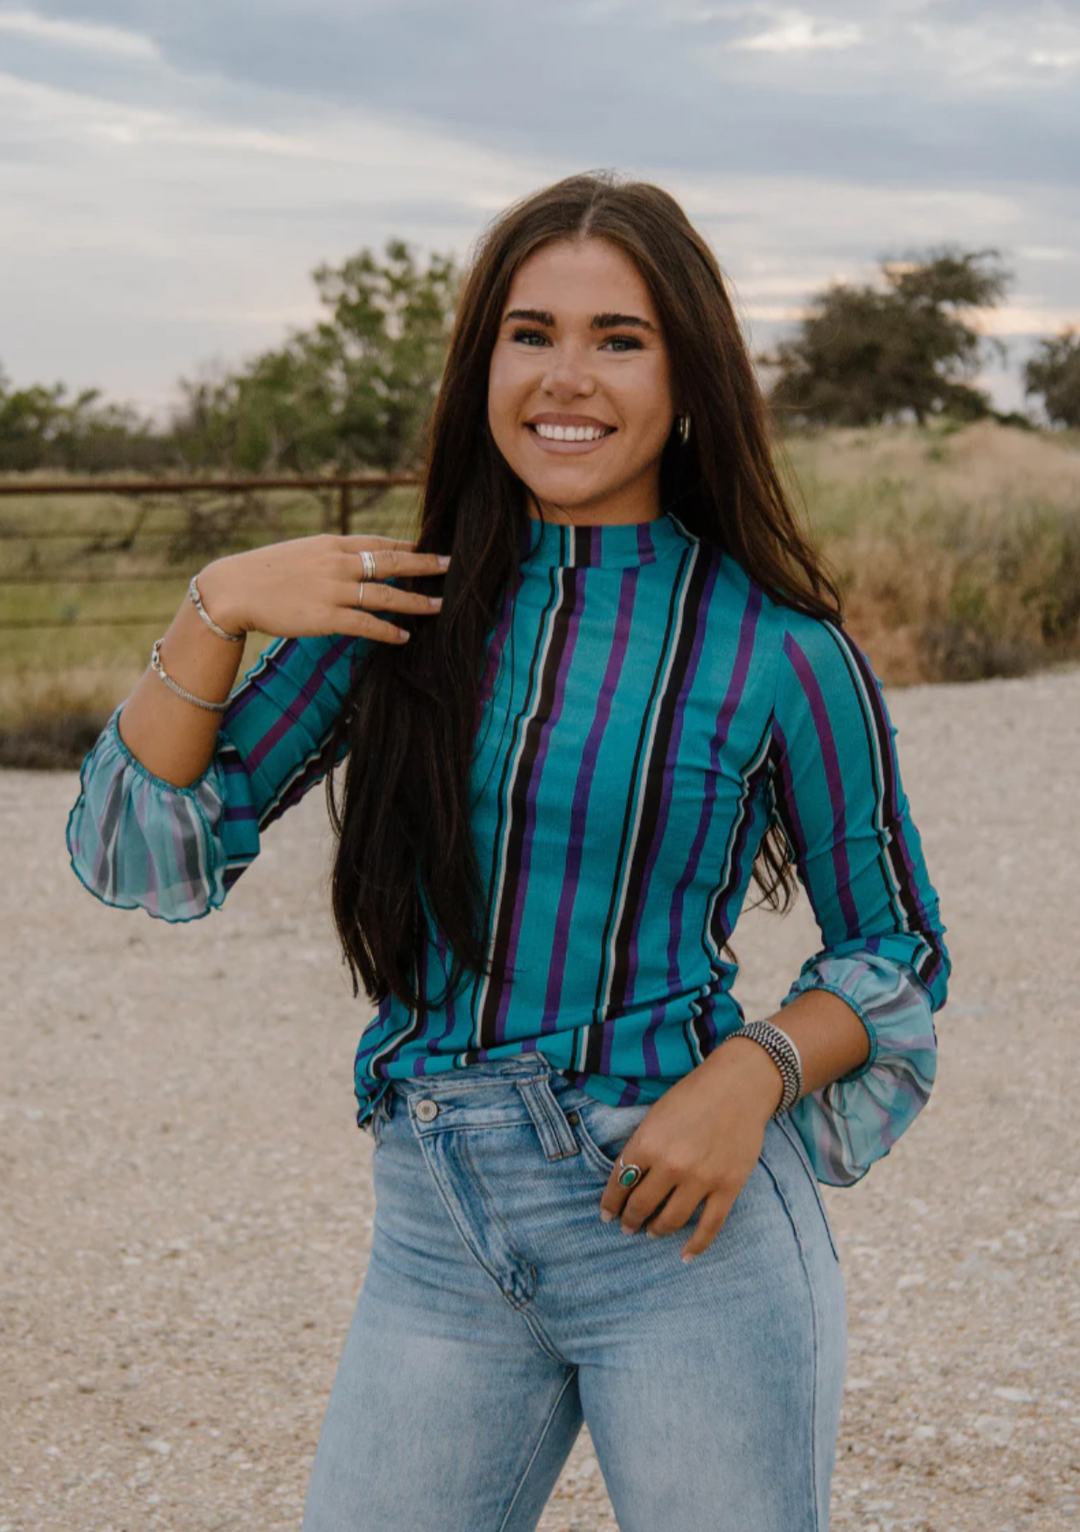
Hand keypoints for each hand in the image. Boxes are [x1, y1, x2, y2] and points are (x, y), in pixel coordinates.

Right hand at [197, 534, 449, 644]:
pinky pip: (367, 625)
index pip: (380, 541)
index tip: (432, 547)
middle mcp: (338, 563)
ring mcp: (333, 590)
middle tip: (451, 567)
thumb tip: (355, 563)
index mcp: (332, 543)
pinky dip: (389, 631)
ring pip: (387, 594)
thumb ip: (331, 556)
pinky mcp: (326, 618)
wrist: (233, 589)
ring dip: (416, 600)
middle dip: (425, 564)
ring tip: (439, 606)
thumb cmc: (264, 573)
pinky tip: (405, 636)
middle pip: (393, 562)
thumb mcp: (302, 552)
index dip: (409, 545)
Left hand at [598, 1037, 783, 1262]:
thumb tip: (629, 1180)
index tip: (607, 1214)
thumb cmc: (693, 1095)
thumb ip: (642, 1148)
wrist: (739, 1086)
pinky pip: (709, 1227)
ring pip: (671, 1220)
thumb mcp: (656, 1116)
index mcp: (647, 1143)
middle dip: (630, 1220)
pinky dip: (695, 1246)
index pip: (619, 1183)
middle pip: (642, 1206)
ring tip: (651, 1232)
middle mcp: (671, 1165)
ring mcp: (701, 1179)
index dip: (610, 1203)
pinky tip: (684, 1255)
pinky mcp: (728, 1187)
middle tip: (627, 1227)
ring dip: (657, 1230)